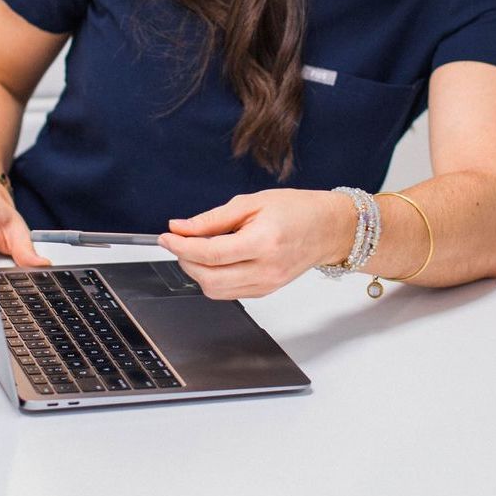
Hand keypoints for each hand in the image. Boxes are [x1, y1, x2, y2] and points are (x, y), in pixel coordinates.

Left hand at [158, 189, 352, 298]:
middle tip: (178, 242)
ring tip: (196, 250)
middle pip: (209, 278)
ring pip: (215, 291)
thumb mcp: (253, 202)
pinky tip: (215, 260)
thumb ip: (213, 218)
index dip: (181, 246)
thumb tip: (181, 227)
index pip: (210, 253)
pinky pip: (229, 293)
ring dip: (197, 272)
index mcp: (263, 242)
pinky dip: (214, 279)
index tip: (166, 236)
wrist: (329, 228)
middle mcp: (266, 269)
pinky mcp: (266, 291)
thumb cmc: (297, 209)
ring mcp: (267, 285)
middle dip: (185, 261)